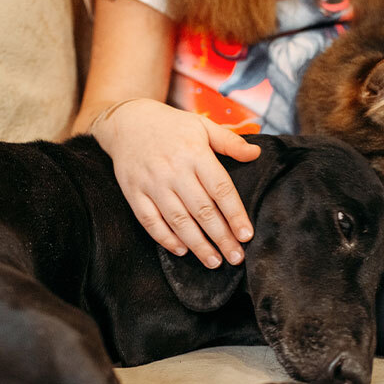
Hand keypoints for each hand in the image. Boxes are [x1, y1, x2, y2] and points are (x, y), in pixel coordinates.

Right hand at [89, 98, 261, 267]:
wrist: (127, 122)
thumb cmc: (171, 126)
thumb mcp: (202, 125)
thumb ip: (230, 142)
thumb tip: (256, 154)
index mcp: (195, 153)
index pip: (220, 189)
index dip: (235, 215)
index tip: (246, 236)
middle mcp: (174, 170)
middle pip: (202, 210)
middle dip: (221, 237)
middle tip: (235, 257)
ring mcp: (152, 183)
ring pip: (178, 220)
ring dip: (197, 245)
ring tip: (213, 261)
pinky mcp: (134, 193)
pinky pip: (150, 221)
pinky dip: (165, 238)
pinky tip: (182, 250)